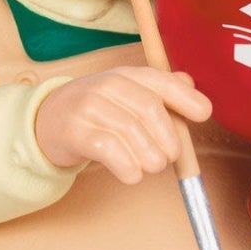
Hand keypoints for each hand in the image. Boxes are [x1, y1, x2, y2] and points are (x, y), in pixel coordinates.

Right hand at [35, 68, 211, 183]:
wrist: (47, 121)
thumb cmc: (98, 112)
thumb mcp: (128, 94)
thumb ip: (160, 90)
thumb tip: (191, 85)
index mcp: (127, 75)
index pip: (161, 81)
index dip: (186, 97)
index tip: (203, 114)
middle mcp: (107, 85)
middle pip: (150, 109)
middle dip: (168, 139)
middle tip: (170, 157)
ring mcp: (89, 107)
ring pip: (132, 132)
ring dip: (150, 158)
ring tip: (150, 167)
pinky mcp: (76, 132)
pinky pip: (110, 151)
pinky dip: (128, 168)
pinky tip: (132, 174)